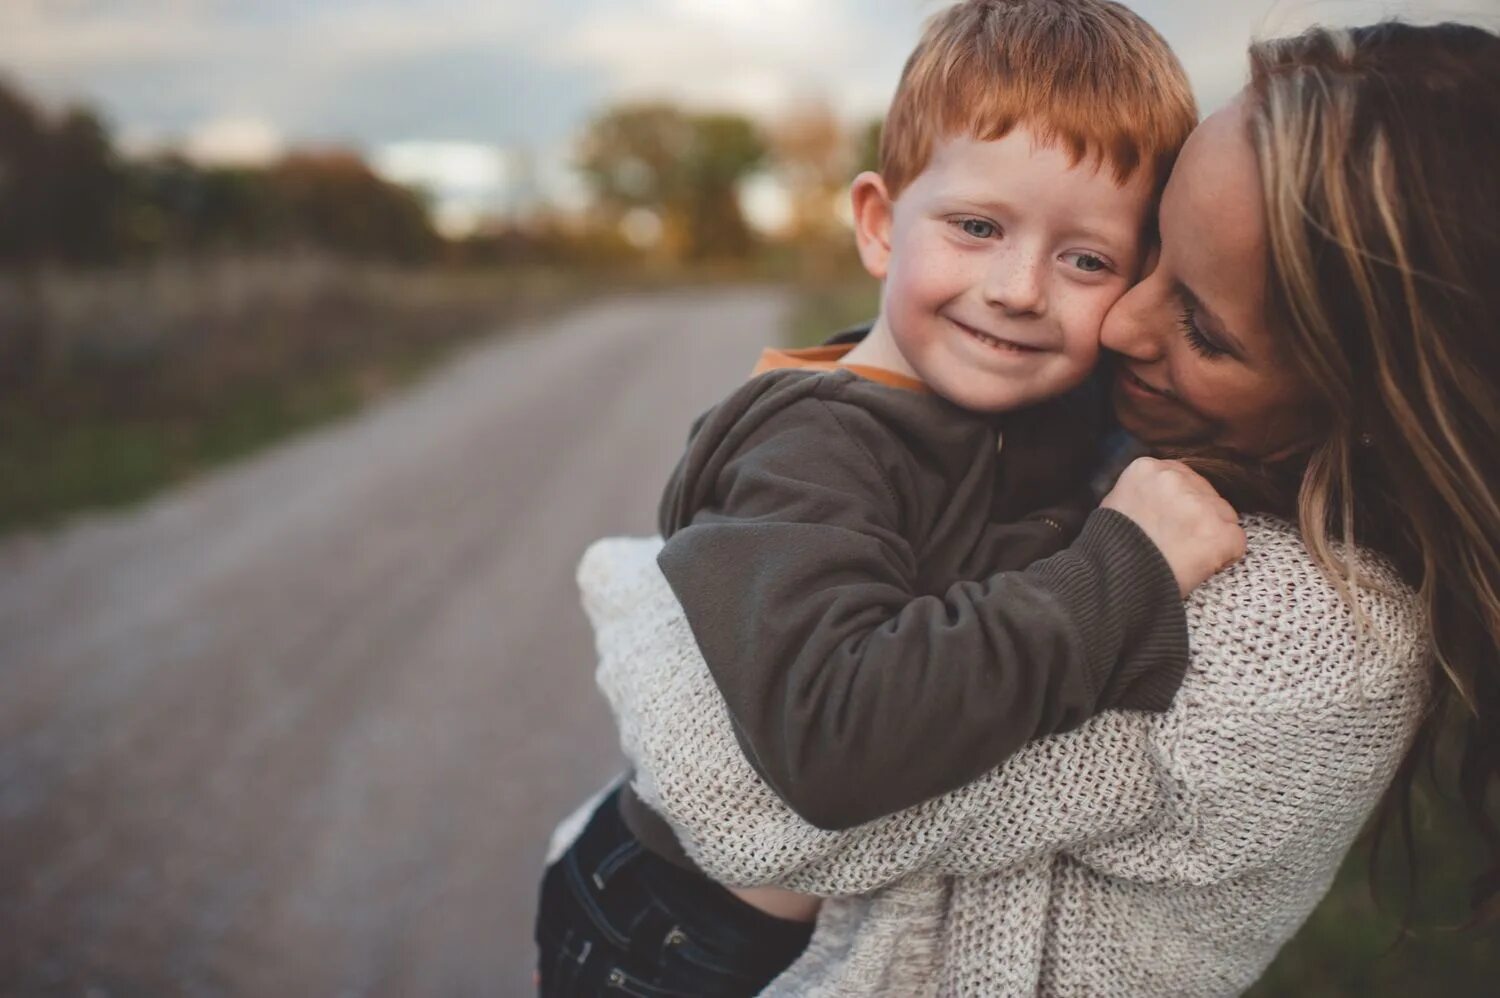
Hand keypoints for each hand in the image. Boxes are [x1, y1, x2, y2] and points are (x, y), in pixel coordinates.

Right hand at [1100, 457, 1245, 596]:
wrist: (1114, 581)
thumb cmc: (1111, 548)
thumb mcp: (1116, 503)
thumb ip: (1143, 492)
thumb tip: (1161, 498)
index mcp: (1147, 468)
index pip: (1183, 479)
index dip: (1181, 505)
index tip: (1172, 524)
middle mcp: (1175, 479)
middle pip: (1207, 495)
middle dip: (1198, 519)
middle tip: (1177, 544)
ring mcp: (1201, 505)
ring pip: (1224, 517)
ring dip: (1210, 537)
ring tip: (1183, 558)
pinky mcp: (1220, 533)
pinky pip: (1236, 543)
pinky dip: (1223, 558)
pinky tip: (1199, 567)